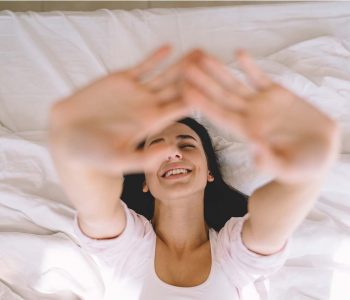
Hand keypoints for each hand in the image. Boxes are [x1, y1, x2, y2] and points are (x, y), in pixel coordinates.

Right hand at [48, 46, 200, 174]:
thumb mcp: (118, 160)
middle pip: (177, 88)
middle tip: (213, 63)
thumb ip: (145, 158)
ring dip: (181, 63)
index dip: (195, 96)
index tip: (212, 86)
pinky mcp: (122, 80)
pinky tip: (168, 47)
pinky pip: (142, 66)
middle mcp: (148, 106)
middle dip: (195, 75)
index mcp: (152, 123)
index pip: (179, 107)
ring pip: (164, 75)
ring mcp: (137, 92)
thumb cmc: (92, 153)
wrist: (68, 136)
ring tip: (198, 51)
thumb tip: (174, 151)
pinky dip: (154, 57)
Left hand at [184, 50, 340, 183]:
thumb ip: (270, 160)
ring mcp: (261, 103)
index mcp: (246, 132)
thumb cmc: (302, 166)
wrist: (318, 151)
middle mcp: (249, 116)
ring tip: (203, 56)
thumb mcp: (287, 166)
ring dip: (220, 70)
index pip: (220, 115)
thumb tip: (255, 147)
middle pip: (221, 96)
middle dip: (204, 82)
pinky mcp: (277, 93)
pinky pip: (259, 77)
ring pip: (236, 83)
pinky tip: (238, 52)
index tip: (186, 91)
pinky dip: (250, 65)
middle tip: (185, 66)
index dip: (203, 103)